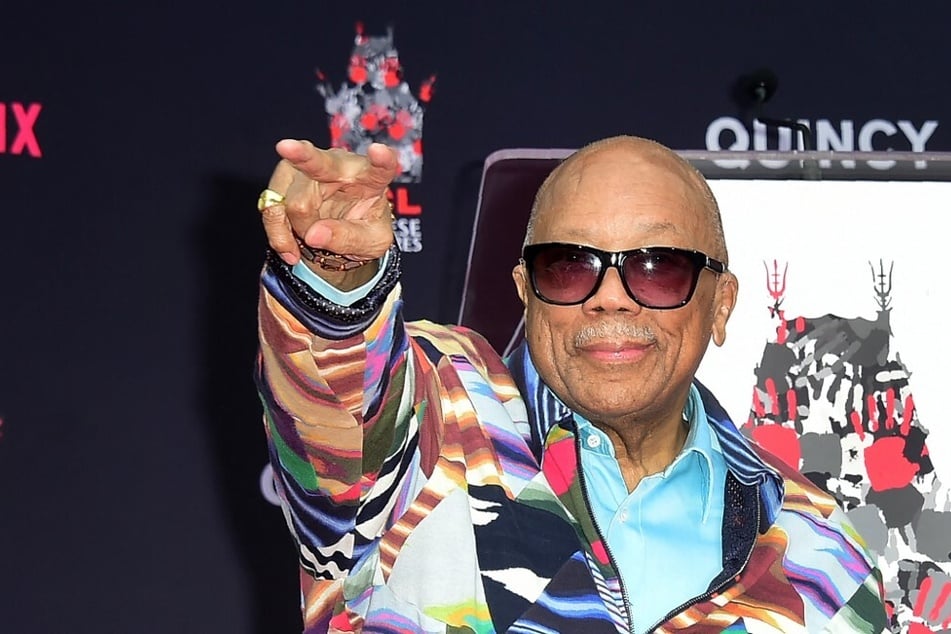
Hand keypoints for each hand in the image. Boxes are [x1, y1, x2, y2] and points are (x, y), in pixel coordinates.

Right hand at [261, 140, 398, 273]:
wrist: (343, 233)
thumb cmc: (364, 230)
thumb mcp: (370, 242)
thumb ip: (348, 238)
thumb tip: (313, 234)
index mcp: (372, 177)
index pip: (382, 166)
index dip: (381, 159)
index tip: (378, 150)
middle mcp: (339, 164)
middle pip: (317, 164)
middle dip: (301, 156)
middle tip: (285, 147)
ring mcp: (308, 168)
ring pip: (290, 199)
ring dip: (296, 228)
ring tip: (310, 243)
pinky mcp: (285, 179)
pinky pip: (271, 207)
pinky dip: (278, 233)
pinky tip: (290, 249)